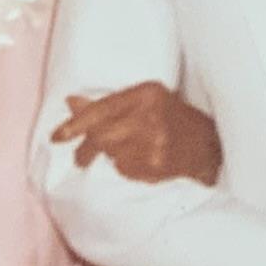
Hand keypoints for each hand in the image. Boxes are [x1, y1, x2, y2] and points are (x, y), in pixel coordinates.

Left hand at [49, 81, 224, 186]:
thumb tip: (70, 102)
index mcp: (146, 94)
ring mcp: (156, 143)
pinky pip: (127, 171)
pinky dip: (127, 170)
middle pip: (102, 136)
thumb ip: (108, 103)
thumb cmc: (174, 119)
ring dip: (112, 159)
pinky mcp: (158, 165)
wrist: (209, 146)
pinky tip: (141, 164)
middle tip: (79, 160)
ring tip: (127, 156)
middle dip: (85, 151)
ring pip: (113, 156)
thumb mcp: (145, 101)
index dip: (75, 125)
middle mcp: (150, 116)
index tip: (56, 137)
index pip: (100, 109)